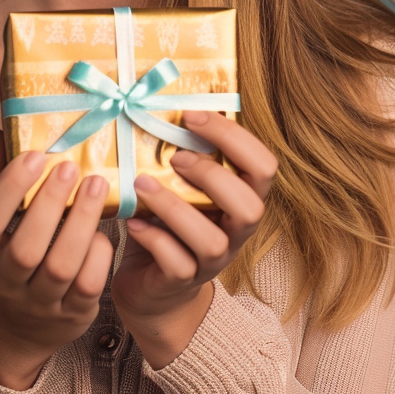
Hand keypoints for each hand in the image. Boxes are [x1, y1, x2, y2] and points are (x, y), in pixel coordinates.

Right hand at [0, 129, 114, 387]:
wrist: (15, 326)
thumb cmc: (5, 254)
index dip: (9, 188)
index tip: (35, 154)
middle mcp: (4, 281)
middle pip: (25, 248)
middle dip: (50, 204)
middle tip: (71, 167)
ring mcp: (39, 301)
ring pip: (60, 266)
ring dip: (81, 223)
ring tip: (96, 185)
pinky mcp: (71, 314)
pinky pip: (88, 285)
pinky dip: (99, 254)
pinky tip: (105, 229)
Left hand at [111, 110, 275, 323]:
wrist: (153, 288)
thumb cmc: (168, 225)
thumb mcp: (181, 188)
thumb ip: (182, 157)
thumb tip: (155, 105)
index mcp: (241, 199)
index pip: (263, 166)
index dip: (233, 136)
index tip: (192, 115)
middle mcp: (234, 232)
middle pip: (251, 207)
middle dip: (212, 176)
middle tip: (175, 158)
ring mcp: (211, 261)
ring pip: (211, 240)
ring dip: (174, 207)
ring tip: (142, 184)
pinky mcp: (181, 281)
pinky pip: (176, 263)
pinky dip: (152, 238)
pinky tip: (131, 221)